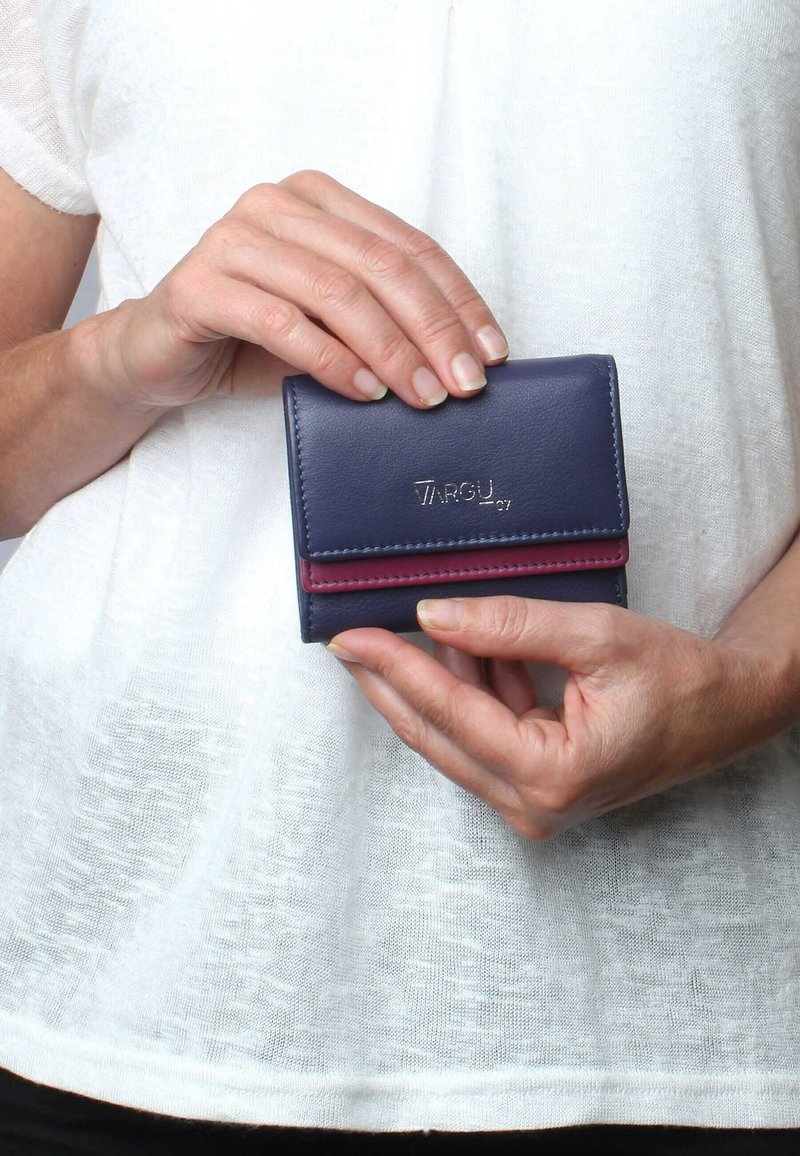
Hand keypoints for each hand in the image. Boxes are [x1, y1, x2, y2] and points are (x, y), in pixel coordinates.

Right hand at [88, 170, 507, 410]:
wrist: (155, 358)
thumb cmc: (251, 342)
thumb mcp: (329, 328)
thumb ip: (381, 324)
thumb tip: (459, 362)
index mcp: (317, 201)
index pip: (407, 246)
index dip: (457, 299)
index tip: (491, 352)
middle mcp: (275, 205)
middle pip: (379, 265)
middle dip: (434, 329)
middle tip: (465, 385)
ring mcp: (234, 239)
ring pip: (336, 292)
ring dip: (391, 350)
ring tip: (424, 396)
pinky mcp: (200, 285)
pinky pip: (283, 322)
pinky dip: (332, 361)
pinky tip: (366, 393)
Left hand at [327, 597, 791, 838]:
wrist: (726, 711)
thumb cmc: (679, 679)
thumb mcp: (597, 637)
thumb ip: (512, 626)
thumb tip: (435, 615)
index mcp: (552, 776)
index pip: (452, 714)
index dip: (397, 669)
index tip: (352, 637)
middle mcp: (534, 804)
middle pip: (437, 736)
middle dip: (390, 684)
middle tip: (346, 641)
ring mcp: (532, 803)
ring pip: (453, 736)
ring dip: (425, 684)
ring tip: (388, 635)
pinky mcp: (534, 787)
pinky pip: (481, 734)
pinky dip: (465, 690)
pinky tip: (452, 647)